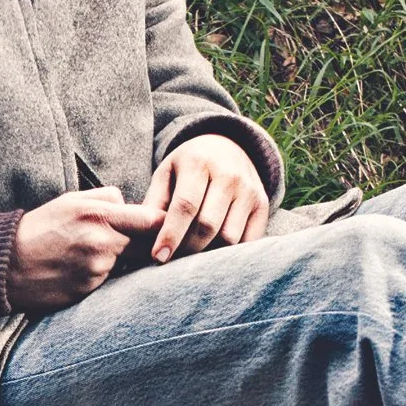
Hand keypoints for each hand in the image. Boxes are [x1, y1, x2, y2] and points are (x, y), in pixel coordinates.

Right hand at [7, 188, 164, 309]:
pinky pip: (109, 279)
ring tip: (90, 254)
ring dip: (121, 260)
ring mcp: (97, 267)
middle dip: (149, 244)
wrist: (7, 264)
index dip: (163, 224)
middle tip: (142, 243)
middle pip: (148, 244)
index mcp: (98, 213)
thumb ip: (106, 199)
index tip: (166, 226)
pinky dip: (102, 275)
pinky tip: (80, 270)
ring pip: (128, 262)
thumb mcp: (70, 201)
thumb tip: (131, 204)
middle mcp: (101, 240)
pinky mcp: (90, 288)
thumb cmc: (40, 229)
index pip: (151, 219)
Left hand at [142, 136, 270, 260]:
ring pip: (230, 238)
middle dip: (187, 248)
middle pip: (208, 226)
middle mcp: (229, 175)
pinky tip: (213, 250)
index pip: (186, 206)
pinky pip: (248, 241)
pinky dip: (230, 252)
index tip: (159, 257)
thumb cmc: (188, 167)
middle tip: (173, 258)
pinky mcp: (262, 204)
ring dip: (209, 253)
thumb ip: (154, 203)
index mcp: (199, 163)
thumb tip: (143, 237)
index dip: (171, 235)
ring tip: (192, 254)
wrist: (227, 147)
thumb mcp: (166, 174)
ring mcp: (249, 190)